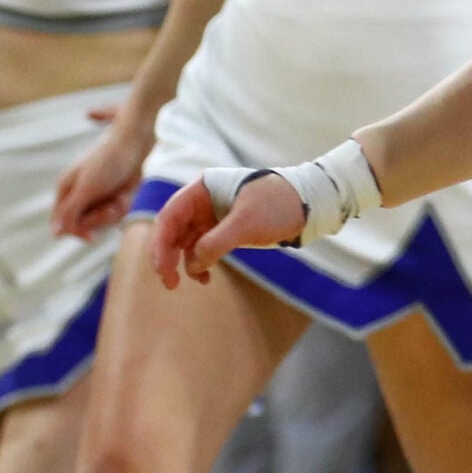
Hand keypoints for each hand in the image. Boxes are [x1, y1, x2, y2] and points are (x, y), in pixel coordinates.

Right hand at [51, 104, 152, 241]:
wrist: (136, 141)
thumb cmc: (108, 160)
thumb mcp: (88, 187)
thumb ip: (70, 210)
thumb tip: (54, 233)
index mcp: (65, 191)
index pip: (62, 225)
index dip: (76, 232)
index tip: (91, 235)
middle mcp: (78, 194)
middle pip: (84, 225)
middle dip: (100, 219)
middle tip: (112, 206)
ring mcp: (96, 194)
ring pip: (102, 220)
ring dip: (114, 211)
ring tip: (121, 196)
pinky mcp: (112, 193)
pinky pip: (116, 212)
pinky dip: (123, 204)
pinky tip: (127, 193)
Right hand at [147, 171, 301, 288]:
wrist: (311, 204)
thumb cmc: (279, 205)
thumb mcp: (246, 224)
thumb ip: (215, 243)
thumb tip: (191, 265)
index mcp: (204, 188)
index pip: (170, 216)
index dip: (160, 244)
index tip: (163, 269)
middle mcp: (204, 200)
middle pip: (173, 230)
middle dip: (168, 257)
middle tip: (170, 283)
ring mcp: (214, 214)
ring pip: (186, 241)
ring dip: (185, 262)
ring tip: (198, 281)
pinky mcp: (225, 228)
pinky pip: (202, 247)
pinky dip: (200, 263)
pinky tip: (206, 278)